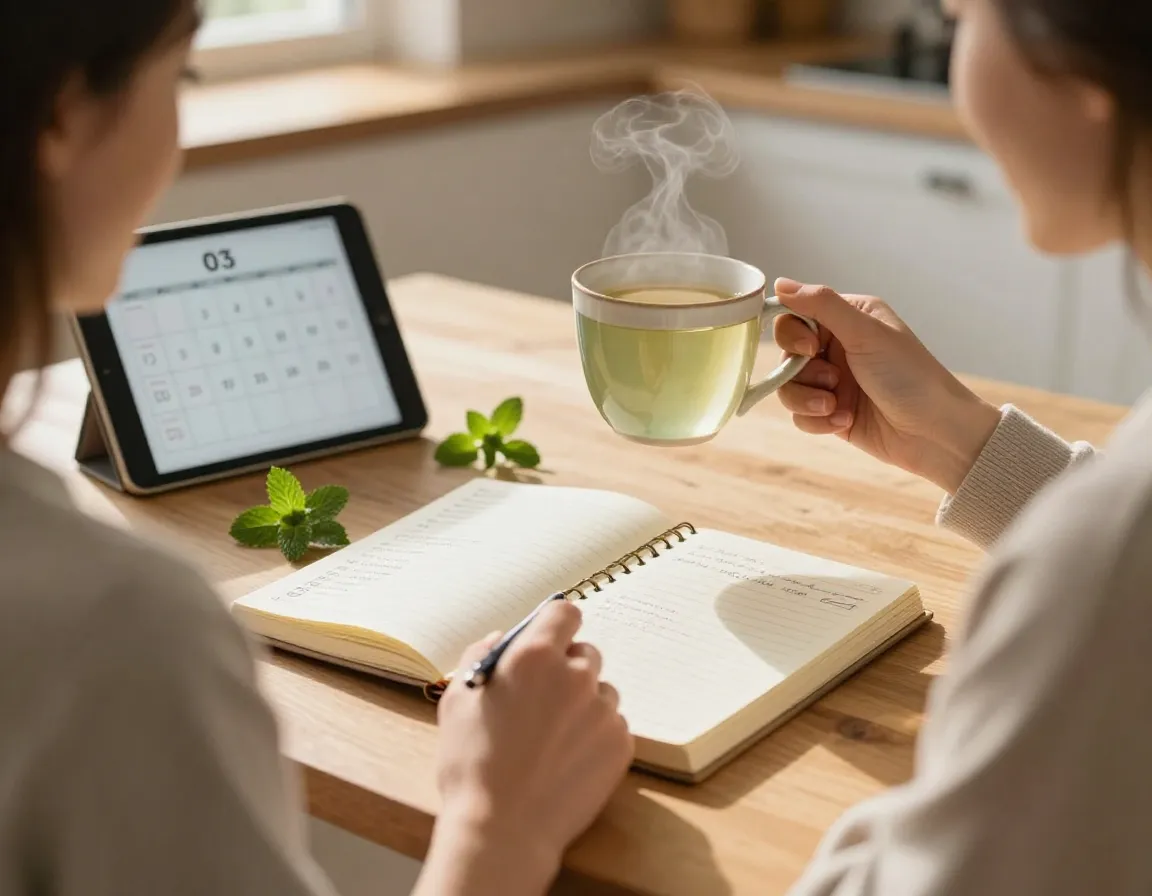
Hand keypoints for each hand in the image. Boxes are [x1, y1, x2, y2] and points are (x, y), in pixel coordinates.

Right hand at [418, 600, 632, 895]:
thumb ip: (480, 655)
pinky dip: (595, 734)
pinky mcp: (620, 743)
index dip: (555, 624)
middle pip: (585, 652)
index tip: (547, 639)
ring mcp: (603, 710)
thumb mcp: (457, 700)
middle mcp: (576, 675)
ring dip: (583, 702)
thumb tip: (501, 639)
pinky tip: (567, 758)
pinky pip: (613, 724)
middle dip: (567, 667)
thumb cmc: (471, 764)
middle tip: (543, 698)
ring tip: (553, 736)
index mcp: (534, 656)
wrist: (502, 829)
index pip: (565, 613)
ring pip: (600, 690)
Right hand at [772, 278, 1001, 493]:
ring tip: (835, 407)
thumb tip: (779, 282)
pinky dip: (817, 421)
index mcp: (848, 318)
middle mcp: (838, 347)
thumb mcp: (866, 332)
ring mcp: (833, 382)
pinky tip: (845, 422)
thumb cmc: (910, 376)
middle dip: (802, 372)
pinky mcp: (830, 414)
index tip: (810, 348)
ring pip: (788, 387)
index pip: (795, 316)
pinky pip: (800, 415)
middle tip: (832, 379)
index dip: (792, 334)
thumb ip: (822, 304)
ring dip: (807, 400)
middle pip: (786, 354)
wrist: (935, 433)